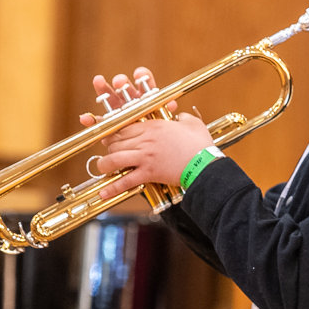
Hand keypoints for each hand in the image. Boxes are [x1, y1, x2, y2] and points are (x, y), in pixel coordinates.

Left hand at [82, 68, 214, 196]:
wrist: (205, 165)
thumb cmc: (201, 145)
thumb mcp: (193, 124)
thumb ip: (183, 117)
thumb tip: (181, 115)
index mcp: (154, 126)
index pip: (124, 127)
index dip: (113, 132)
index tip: (110, 137)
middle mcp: (145, 140)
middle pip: (115, 141)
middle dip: (108, 148)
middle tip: (108, 153)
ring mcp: (145, 157)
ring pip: (114, 158)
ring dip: (104, 164)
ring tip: (103, 168)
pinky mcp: (148, 173)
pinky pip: (125, 181)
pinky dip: (113, 187)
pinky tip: (103, 193)